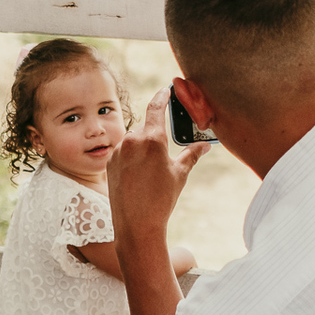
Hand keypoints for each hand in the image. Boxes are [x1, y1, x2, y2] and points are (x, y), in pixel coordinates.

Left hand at [107, 87, 209, 243]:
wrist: (136, 224)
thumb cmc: (161, 199)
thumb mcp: (180, 174)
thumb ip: (191, 155)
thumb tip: (205, 146)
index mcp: (152, 139)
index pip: (156, 107)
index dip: (163, 96)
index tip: (167, 89)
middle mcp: (132, 140)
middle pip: (146, 126)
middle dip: (156, 133)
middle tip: (166, 147)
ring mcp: (118, 150)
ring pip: (134, 139)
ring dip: (144, 146)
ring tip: (152, 169)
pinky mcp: (110, 161)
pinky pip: (124, 151)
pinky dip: (133, 156)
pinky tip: (139, 175)